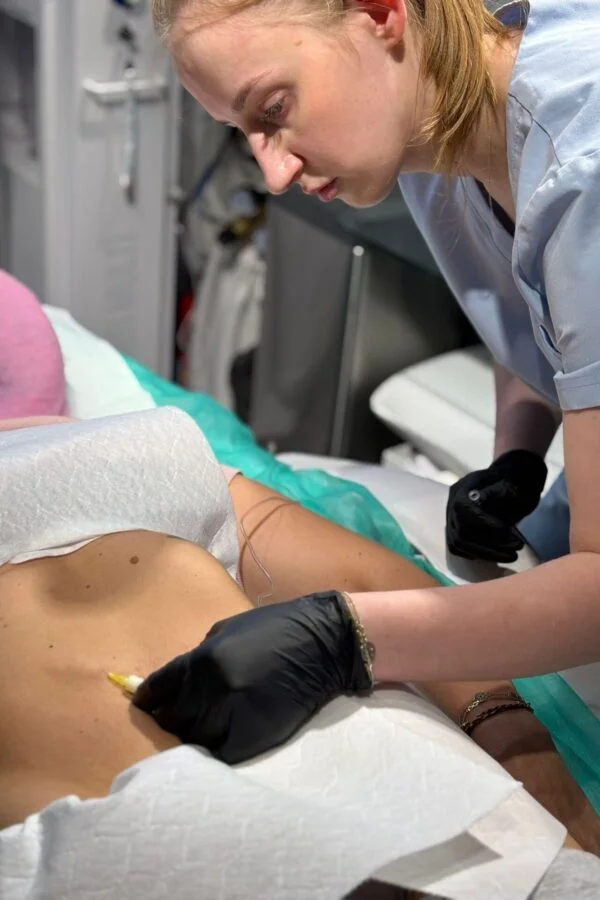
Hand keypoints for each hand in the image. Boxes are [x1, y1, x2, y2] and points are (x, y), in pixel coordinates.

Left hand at [133, 591, 371, 763]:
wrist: (323, 644)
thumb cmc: (274, 629)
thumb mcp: (227, 630)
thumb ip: (198, 657)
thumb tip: (176, 682)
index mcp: (203, 659)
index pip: (159, 689)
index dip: (148, 700)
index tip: (144, 706)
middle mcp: (213, 689)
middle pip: (172, 719)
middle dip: (166, 720)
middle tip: (167, 722)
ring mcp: (234, 715)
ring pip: (193, 739)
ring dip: (190, 737)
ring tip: (192, 733)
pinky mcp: (254, 736)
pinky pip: (219, 753)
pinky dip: (213, 750)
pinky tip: (216, 741)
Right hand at [446, 450, 546, 561]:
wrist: (505, 484)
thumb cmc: (508, 482)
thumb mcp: (508, 482)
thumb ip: (500, 492)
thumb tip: (491, 502)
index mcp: (462, 488)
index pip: (463, 509)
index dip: (483, 523)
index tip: (506, 531)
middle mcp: (451, 505)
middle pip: (461, 533)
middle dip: (489, 546)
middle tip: (515, 549)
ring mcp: (450, 519)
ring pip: (459, 544)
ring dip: (487, 554)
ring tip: (511, 555)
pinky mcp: (454, 532)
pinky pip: (459, 549)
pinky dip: (478, 554)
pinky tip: (497, 554)